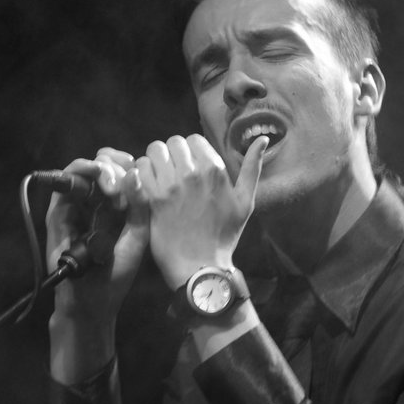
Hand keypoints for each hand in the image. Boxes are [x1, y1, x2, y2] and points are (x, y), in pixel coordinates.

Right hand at [46, 147, 148, 322]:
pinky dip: (81, 174)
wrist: (91, 301)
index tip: (139, 175)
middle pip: (102, 163)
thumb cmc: (116, 274)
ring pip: (84, 168)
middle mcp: (96, 202)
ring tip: (112, 188)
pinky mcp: (58, 213)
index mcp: (117, 206)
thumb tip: (134, 173)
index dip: (128, 164)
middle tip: (122, 187)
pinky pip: (65, 183)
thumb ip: (140, 207)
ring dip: (100, 169)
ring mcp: (76, 206)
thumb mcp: (138, 238)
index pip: (121, 170)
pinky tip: (99, 184)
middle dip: (115, 165)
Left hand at [136, 133, 267, 289]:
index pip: (193, 139)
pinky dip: (142, 174)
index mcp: (215, 170)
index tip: (189, 166)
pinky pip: (141, 169)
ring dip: (155, 160)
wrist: (200, 266)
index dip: (190, 151)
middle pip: (173, 142)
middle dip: (172, 154)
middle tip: (172, 171)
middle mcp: (193, 173)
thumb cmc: (224, 235)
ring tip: (159, 176)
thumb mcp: (245, 201)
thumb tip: (263, 138)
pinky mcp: (153, 198)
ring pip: (155, 150)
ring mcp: (172, 185)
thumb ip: (252, 167)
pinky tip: (148, 186)